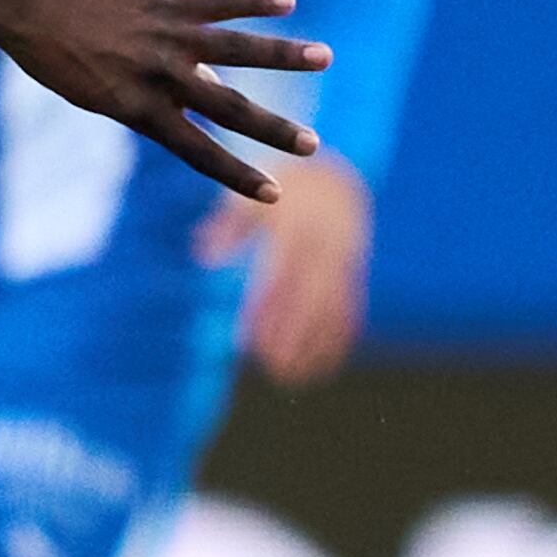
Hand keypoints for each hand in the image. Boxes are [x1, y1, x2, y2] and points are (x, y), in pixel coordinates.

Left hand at [0, 0, 329, 199]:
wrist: (29, 10)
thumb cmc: (62, 58)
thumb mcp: (105, 92)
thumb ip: (160, 94)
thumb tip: (214, 87)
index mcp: (139, 110)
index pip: (197, 152)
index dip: (235, 174)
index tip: (273, 196)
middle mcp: (158, 78)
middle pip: (227, 108)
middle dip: (273, 128)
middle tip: (313, 145)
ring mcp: (164, 38)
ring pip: (235, 48)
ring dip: (283, 54)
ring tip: (325, 58)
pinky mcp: (163, 3)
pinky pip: (216, 2)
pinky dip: (252, 1)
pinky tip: (287, 2)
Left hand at [199, 147, 372, 385]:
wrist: (333, 178)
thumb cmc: (277, 193)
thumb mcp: (250, 199)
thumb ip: (227, 226)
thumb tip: (202, 256)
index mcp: (297, 227)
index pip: (279, 274)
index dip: (264, 308)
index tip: (244, 340)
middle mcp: (326, 245)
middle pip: (310, 296)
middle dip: (292, 333)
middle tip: (270, 367)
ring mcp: (344, 261)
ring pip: (332, 308)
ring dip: (314, 345)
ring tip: (289, 379)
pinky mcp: (354, 274)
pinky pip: (349, 309)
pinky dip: (336, 340)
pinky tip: (318, 371)